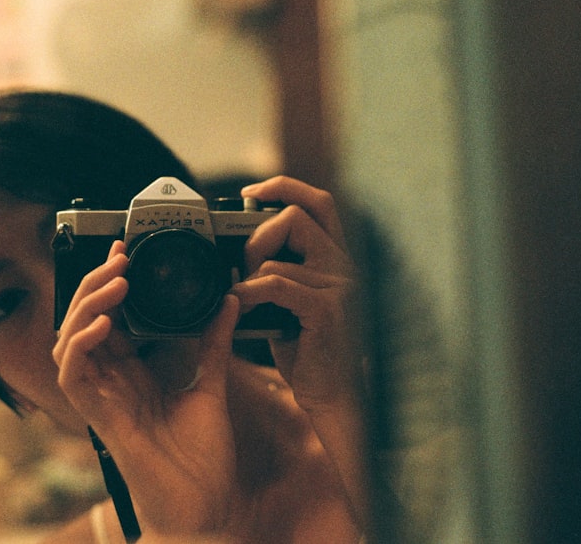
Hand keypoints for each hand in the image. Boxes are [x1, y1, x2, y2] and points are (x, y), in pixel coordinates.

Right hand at [52, 241, 239, 535]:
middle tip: (119, 260)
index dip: (110, 286)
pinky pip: (73, 375)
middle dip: (95, 286)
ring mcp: (102, 400)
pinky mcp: (100, 419)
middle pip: (83, 324)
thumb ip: (214, 342)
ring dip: (87, 308)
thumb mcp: (212, 384)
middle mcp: (111, 384)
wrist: (207, 503)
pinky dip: (82, 345)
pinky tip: (104, 325)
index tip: (126, 253)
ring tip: (115, 284)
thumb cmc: (203, 455)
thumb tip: (228, 300)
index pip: (108, 320)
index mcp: (132, 375)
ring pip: (69, 343)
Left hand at [233, 177, 367, 526]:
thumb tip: (236, 250)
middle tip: (244, 263)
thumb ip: (278, 269)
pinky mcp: (326, 310)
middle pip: (296, 217)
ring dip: (248, 274)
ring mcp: (339, 285)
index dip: (284, 186)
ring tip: (242, 296)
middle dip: (258, 235)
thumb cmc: (307, 347)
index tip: (251, 193)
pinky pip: (276, 284)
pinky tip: (242, 305)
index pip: (319, 201)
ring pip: (279, 255)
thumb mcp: (292, 299)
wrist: (331, 394)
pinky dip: (250, 292)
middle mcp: (344, 264)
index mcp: (338, 256)